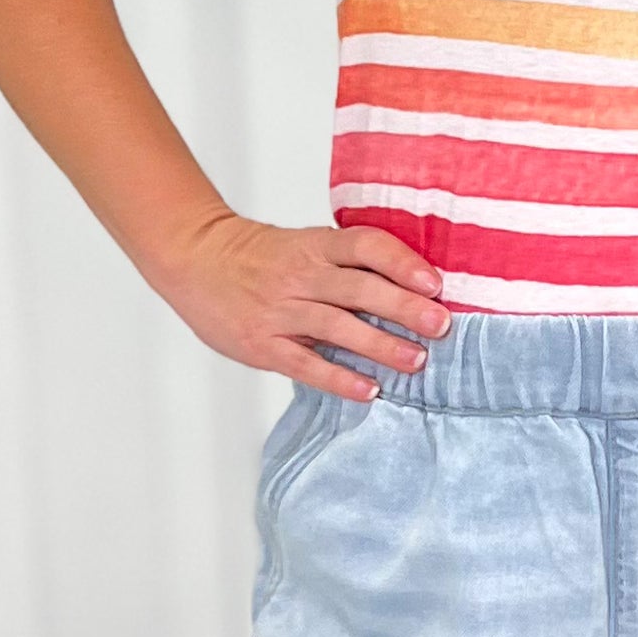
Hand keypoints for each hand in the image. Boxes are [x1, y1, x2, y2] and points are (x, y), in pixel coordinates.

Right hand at [152, 211, 447, 401]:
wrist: (196, 260)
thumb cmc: (263, 257)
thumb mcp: (306, 245)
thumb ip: (349, 263)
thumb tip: (414, 288)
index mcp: (316, 246)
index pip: (365, 246)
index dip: (402, 263)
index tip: (434, 283)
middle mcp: (300, 275)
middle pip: (359, 288)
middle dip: (404, 308)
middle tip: (441, 325)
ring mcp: (279, 310)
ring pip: (337, 326)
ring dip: (380, 345)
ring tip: (415, 361)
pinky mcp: (262, 343)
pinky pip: (305, 364)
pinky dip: (339, 378)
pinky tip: (369, 391)